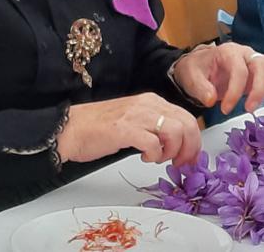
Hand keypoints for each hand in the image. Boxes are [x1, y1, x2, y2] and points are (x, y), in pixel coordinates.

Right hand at [56, 93, 201, 166]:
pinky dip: (155, 154)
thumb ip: (156, 127)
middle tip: (181, 162)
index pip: (187, 117)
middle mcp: (148, 105)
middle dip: (189, 148)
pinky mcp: (124, 130)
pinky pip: (153, 143)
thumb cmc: (100, 128)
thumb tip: (178, 144)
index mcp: (153, 101)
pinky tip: (145, 157)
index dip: (194, 140)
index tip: (191, 156)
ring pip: (175, 132)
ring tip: (159, 158)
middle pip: (187, 124)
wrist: (69, 129)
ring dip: (172, 151)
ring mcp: (137, 116)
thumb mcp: (136, 120)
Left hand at [172, 42, 263, 114]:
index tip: (225, 109)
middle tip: (251, 109)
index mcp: (229, 52)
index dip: (234, 90)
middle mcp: (247, 53)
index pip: (239, 69)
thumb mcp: (190, 76)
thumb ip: (200, 87)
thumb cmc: (196, 69)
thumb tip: (212, 98)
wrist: (199, 65)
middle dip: (260, 88)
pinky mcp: (263, 70)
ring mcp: (257, 60)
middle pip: (263, 64)